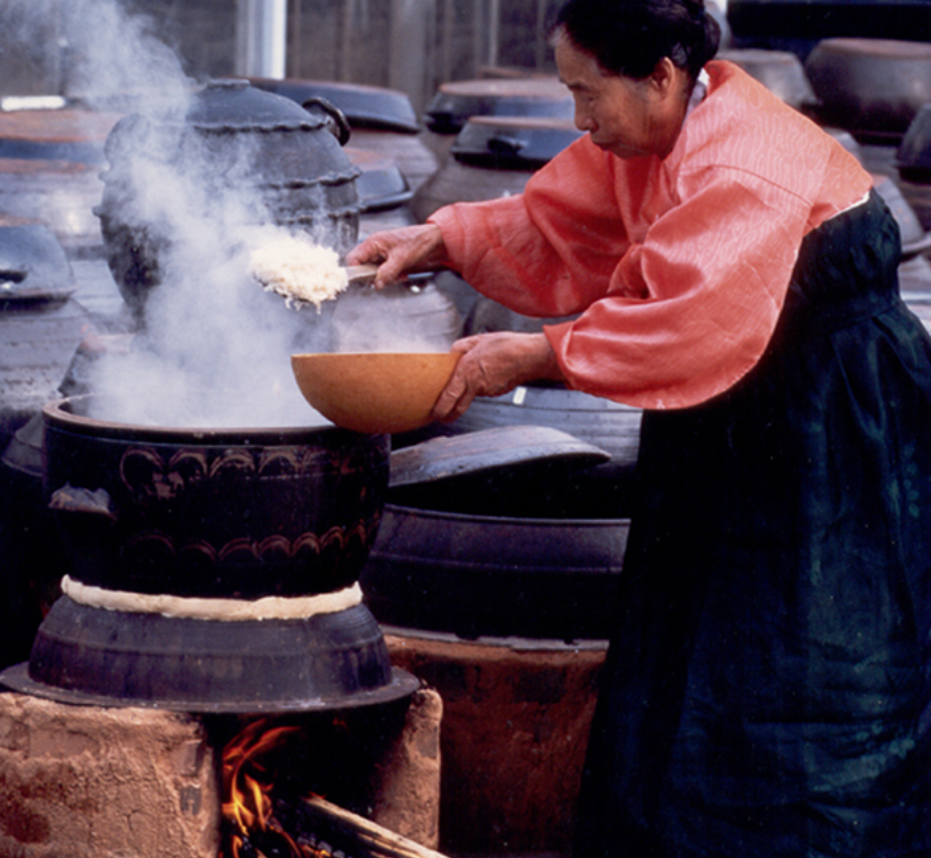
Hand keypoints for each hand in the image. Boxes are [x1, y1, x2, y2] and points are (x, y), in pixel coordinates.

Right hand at [345, 224, 448, 288]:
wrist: (432, 240)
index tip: (365, 280)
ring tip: (398, 276)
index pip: (353, 258)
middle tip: (386, 279)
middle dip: (374, 277)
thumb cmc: (417, 241)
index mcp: (373, 243)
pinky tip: (401, 275)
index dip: (356, 271)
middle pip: (363, 268)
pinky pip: (384, 273)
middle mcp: (374, 248)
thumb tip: (376, 284)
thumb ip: (387, 272)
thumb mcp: (401, 259)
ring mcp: (381, 255)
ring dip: (385, 278)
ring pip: (374, 273)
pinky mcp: (388, 261)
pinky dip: (391, 277)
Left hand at [432, 332, 564, 422]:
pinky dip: (484, 385)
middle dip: (449, 414)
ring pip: (473, 393)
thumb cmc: (507, 346)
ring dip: (470, 390)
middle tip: (443, 417)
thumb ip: (461, 346)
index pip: (449, 396)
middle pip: (459, 406)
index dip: (441, 408)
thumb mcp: (478, 340)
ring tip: (477, 375)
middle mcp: (475, 385)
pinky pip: (485, 390)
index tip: (435, 413)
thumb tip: (452, 352)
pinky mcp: (497, 392)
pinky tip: (490, 373)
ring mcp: (487, 391)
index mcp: (466, 372)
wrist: (530, 356)